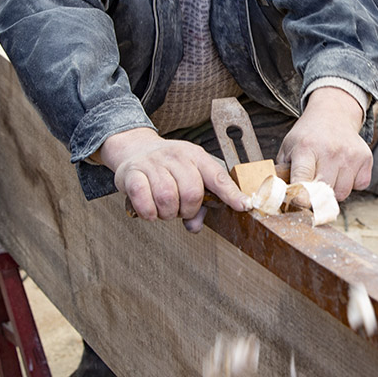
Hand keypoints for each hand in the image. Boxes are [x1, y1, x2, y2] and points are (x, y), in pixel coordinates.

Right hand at [97, 128, 248, 231]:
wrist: (136, 149)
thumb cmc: (168, 167)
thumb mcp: (188, 176)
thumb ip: (198, 203)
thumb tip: (194, 226)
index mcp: (196, 156)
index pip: (217, 176)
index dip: (231, 194)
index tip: (244, 206)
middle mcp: (176, 156)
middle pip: (192, 192)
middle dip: (188, 210)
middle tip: (180, 210)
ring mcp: (153, 163)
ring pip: (168, 197)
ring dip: (168, 213)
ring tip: (165, 210)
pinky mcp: (132, 173)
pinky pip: (144, 200)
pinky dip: (149, 213)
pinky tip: (151, 212)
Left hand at [278, 88, 370, 200]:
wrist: (334, 113)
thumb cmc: (308, 135)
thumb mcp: (288, 147)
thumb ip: (282, 172)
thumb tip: (278, 197)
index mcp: (306, 148)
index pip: (303, 178)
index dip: (301, 195)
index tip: (300, 203)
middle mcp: (330, 151)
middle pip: (325, 191)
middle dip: (318, 194)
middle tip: (314, 185)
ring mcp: (350, 155)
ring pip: (343, 193)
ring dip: (335, 190)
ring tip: (329, 174)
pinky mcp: (365, 157)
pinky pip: (360, 185)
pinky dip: (353, 183)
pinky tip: (344, 170)